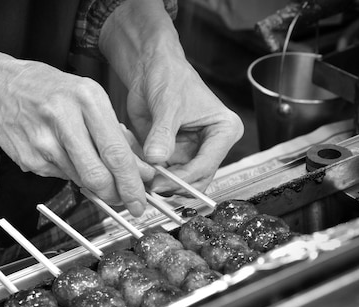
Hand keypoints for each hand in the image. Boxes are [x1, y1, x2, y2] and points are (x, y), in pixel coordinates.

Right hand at [0, 58, 154, 215]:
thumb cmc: (49, 90)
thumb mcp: (88, 97)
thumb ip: (116, 133)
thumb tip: (140, 169)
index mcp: (87, 99)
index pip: (116, 153)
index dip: (132, 183)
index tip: (141, 199)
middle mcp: (64, 119)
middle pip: (98, 175)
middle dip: (116, 195)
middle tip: (125, 200)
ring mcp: (43, 141)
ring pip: (80, 179)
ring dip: (93, 182)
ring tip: (91, 165)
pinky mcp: (30, 158)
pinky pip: (61, 176)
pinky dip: (70, 172)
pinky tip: (63, 153)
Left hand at [100, 0, 242, 194]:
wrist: (149, 69)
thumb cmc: (169, 76)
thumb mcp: (167, 104)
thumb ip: (163, 133)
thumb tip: (157, 158)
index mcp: (223, 131)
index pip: (206, 165)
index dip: (183, 178)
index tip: (160, 182)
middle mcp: (210, 146)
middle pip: (195, 181)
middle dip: (171, 185)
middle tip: (148, 184)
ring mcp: (190, 153)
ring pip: (177, 183)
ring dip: (158, 181)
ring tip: (139, 171)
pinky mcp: (171, 156)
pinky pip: (160, 175)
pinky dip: (147, 174)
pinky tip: (135, 162)